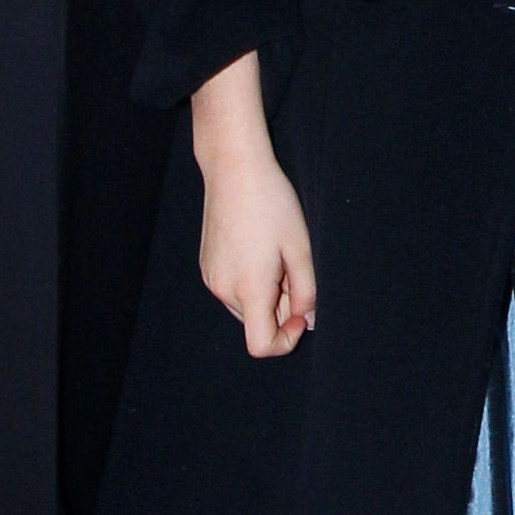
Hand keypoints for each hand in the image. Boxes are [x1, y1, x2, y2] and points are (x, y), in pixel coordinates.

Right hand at [190, 54, 317, 354]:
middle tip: (292, 269)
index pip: (261, 345)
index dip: (286, 340)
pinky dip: (250, 282)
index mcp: (249, 288)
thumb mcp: (300, 248)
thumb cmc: (272, 204)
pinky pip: (233, 290)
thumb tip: (308, 321)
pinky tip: (259, 250)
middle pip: (256, 324)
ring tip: (275, 256)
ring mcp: (211, 279)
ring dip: (265, 294)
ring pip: (245, 307)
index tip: (301, 312)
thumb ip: (307, 291)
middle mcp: (224, 290)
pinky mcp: (207, 267)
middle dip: (280, 308)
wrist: (234, 170)